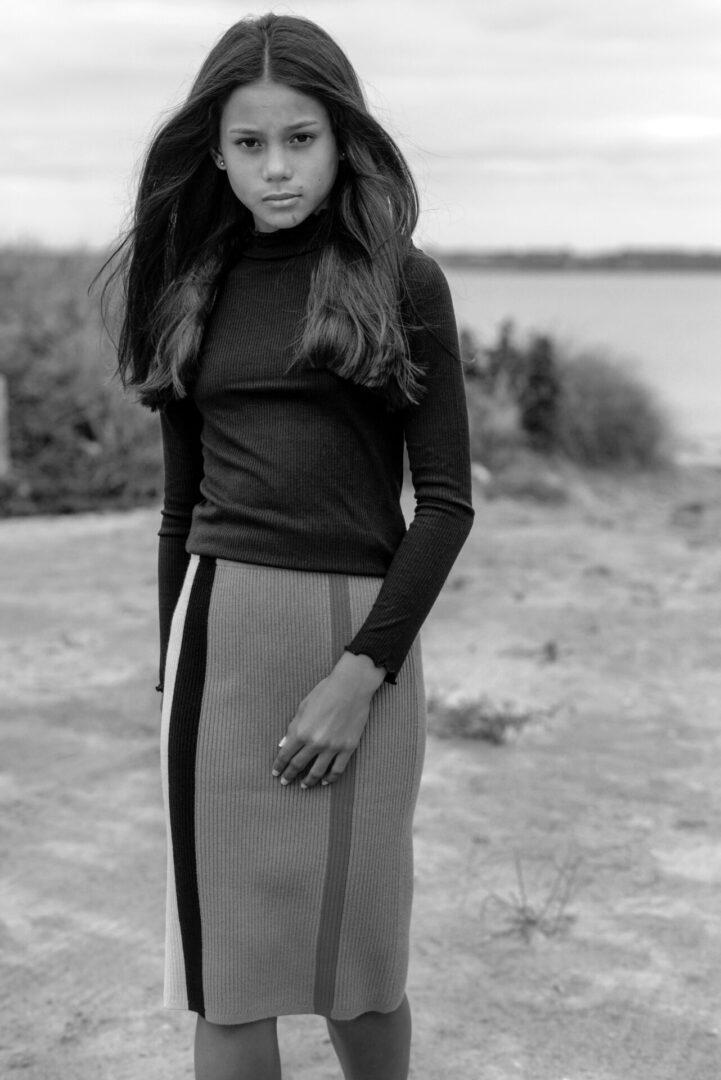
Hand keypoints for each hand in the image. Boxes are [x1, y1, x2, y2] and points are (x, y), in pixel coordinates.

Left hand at [272, 652, 385, 788]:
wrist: (351, 686)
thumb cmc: (325, 692)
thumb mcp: (303, 707)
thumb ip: (293, 728)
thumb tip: (283, 744)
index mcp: (301, 731)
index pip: (285, 755)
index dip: (279, 765)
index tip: (275, 773)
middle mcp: (315, 742)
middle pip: (299, 765)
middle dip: (289, 775)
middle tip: (285, 782)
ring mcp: (333, 747)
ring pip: (318, 772)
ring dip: (309, 781)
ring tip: (304, 786)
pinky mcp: (348, 748)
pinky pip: (338, 769)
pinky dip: (331, 778)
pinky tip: (326, 781)